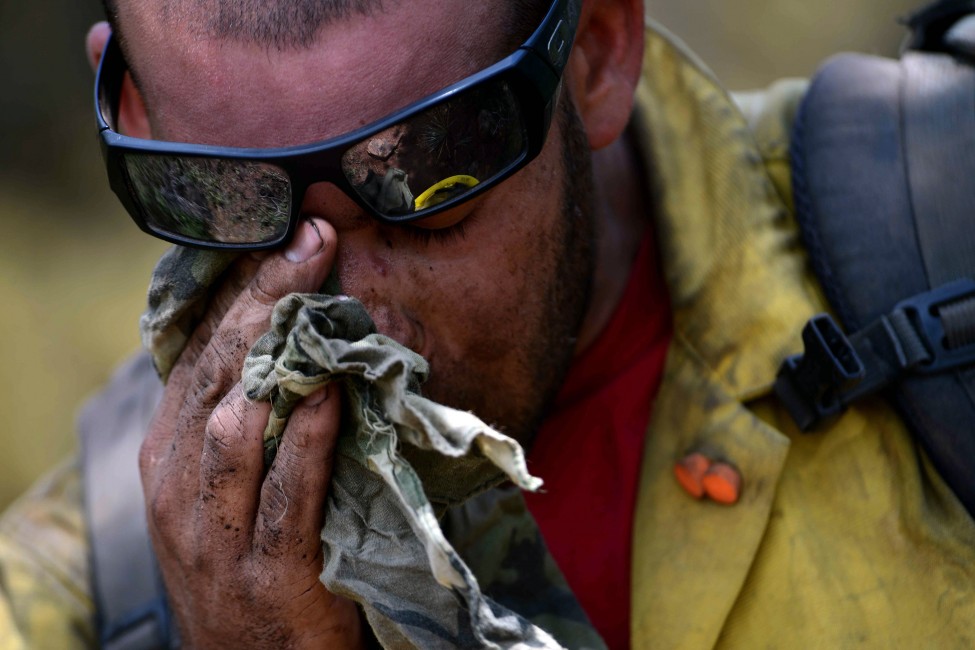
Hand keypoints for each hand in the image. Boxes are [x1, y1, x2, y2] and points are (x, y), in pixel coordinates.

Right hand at [139, 219, 363, 648]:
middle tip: (312, 238)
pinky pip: (284, 494)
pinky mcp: (264, 571)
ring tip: (318, 293)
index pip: (199, 354)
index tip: (286, 235)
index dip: (240, 291)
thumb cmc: (251, 559)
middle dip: (262, 300)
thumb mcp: (226, 486)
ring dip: (278, 355)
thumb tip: (288, 337)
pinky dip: (305, 440)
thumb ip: (244, 419)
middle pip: (216, 373)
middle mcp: (179, 486)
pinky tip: (329, 393)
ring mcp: (216, 532)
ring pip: (235, 425)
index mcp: (170, 455)